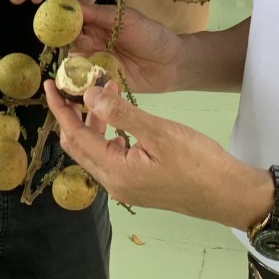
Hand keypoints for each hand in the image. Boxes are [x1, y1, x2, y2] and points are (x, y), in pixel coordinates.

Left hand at [44, 80, 268, 228]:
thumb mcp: (159, 132)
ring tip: (102, 92)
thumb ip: (121, 113)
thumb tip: (89, 95)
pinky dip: (107, 134)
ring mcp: (125, 187)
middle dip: (72, 114)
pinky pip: (110, 157)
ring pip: (94, 151)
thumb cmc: (199, 164)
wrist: (228, 194)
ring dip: (92, 122)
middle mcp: (114, 184)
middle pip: (78, 146)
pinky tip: (118, 118)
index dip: (60, 109)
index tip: (50, 84)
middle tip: (74, 84)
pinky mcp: (137, 185)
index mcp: (115, 172)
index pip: (74, 136)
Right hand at [72, 3, 185, 93]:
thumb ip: (101, 14)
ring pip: (74, 62)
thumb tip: (73, 6)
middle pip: (70, 42)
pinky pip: (86, 81)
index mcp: (97, 23)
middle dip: (68, 42)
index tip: (57, 22)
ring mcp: (96, 62)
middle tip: (77, 42)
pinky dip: (81, 80)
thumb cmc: (152, 35)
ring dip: (74, 61)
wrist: (173, 63)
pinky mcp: (101, 80)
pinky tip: (82, 78)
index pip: (74, 20)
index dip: (64, 21)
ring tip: (82, 61)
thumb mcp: (128, 19)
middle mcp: (93, 42)